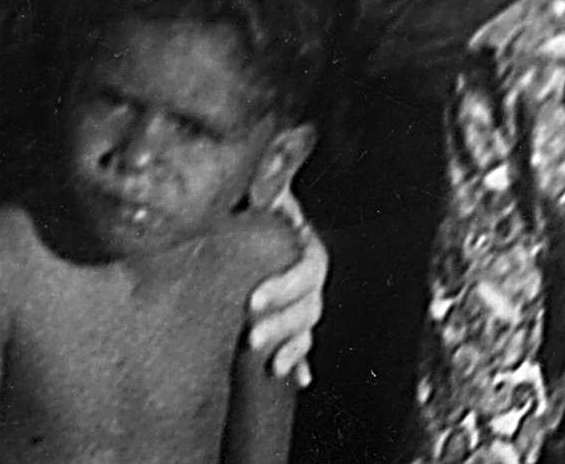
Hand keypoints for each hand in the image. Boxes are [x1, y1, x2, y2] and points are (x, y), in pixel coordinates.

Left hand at [246, 207, 328, 384]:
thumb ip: (269, 190)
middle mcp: (314, 280)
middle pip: (308, 307)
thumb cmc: (257, 208)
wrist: (256, 221)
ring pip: (306, 329)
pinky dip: (300, 362)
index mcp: (309, 250)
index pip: (304, 272)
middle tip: (250, 336)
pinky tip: (298, 379)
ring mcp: (308, 303)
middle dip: (281, 324)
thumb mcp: (265, 195)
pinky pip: (304, 346)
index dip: (282, 288)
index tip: (251, 301)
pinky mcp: (296, 323)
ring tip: (270, 363)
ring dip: (290, 347)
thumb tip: (267, 185)